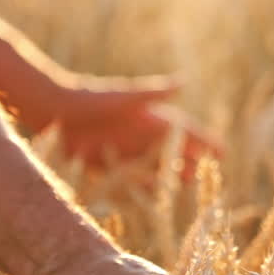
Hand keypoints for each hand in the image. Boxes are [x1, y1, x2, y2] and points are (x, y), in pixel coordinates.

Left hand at [22, 76, 220, 167]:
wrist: (51, 110)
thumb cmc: (88, 98)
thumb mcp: (123, 98)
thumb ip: (152, 93)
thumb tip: (183, 81)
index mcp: (146, 116)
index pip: (182, 129)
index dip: (202, 140)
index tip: (222, 150)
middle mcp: (137, 132)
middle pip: (171, 148)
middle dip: (190, 158)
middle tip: (209, 170)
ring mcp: (123, 147)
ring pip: (153, 163)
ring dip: (170, 172)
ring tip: (188, 182)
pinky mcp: (106, 161)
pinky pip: (130, 175)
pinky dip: (142, 183)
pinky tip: (154, 192)